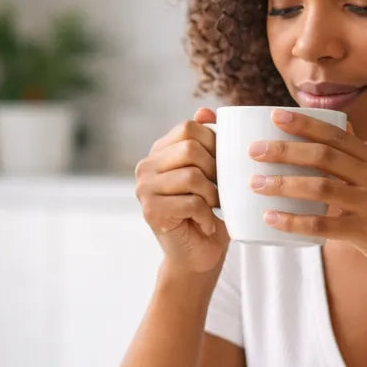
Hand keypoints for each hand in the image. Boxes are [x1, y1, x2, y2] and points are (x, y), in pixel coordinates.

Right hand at [134, 108, 229, 272]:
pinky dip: (208, 216)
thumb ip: (205, 142)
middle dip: (215, 170)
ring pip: (192, 176)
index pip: (188, 128)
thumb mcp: (210, 173)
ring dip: (213, 194)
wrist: (197, 256)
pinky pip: (192, 202)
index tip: (222, 166)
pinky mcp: (152, 212)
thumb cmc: (207, 212)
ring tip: (215, 207)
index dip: (213, 142)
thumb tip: (206, 110)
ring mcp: (144, 190)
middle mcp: (145, 167)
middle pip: (190, 149)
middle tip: (221, 190)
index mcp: (158, 152)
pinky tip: (207, 224)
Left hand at [245, 110, 366, 291]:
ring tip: (255, 183)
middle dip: (285, 149)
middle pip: (324, 155)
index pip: (338, 134)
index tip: (274, 115)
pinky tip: (270, 218)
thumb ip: (364, 160)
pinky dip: (293, 221)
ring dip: (283, 183)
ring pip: (321, 187)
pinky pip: (323, 225)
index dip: (305, 123)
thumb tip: (341, 126)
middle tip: (253, 150)